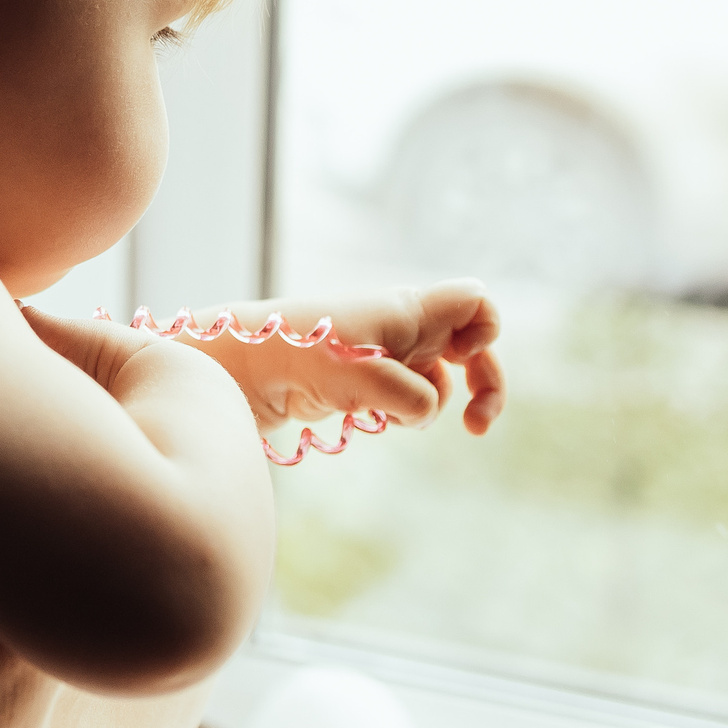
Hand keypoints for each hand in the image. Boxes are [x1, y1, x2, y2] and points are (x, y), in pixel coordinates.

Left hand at [192, 279, 503, 434]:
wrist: (242, 368)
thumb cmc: (300, 357)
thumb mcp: (364, 377)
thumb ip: (413, 397)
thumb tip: (426, 411)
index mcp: (406, 312)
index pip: (474, 300)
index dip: (485, 331)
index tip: (458, 359)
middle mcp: (402, 328)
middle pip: (470, 347)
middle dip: (484, 386)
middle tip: (476, 427)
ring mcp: (385, 354)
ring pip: (438, 381)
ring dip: (431, 408)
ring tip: (393, 420)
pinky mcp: (365, 381)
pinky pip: (407, 399)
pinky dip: (403, 415)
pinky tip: (371, 419)